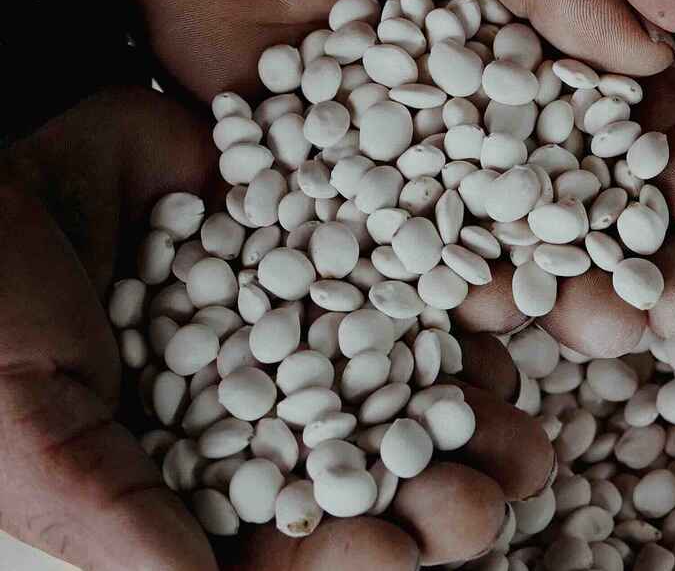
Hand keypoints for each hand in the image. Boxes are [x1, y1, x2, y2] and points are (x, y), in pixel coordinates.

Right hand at [0, 89, 552, 568]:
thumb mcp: (31, 425)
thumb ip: (113, 509)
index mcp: (187, 475)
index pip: (280, 540)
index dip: (343, 554)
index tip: (395, 557)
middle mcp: (261, 404)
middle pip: (367, 470)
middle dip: (433, 499)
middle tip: (488, 505)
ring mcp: (302, 318)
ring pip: (406, 381)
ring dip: (469, 418)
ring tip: (528, 446)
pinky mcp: (327, 233)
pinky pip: (408, 267)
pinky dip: (458, 302)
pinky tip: (507, 330)